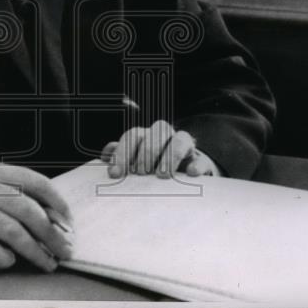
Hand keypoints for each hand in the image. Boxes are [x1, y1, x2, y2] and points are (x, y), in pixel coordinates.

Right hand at [0, 162, 73, 271]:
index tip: (69, 224)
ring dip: (35, 251)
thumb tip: (49, 218)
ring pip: (12, 231)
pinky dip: (2, 257)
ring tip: (47, 263)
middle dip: (52, 234)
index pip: (37, 183)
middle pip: (29, 211)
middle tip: (66, 251)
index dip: (58, 204)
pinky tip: (9, 262)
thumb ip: (9, 192)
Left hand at [101, 120, 217, 177]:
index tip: (115, 173)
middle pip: (156, 131)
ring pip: (180, 138)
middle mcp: (166, 137)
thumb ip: (122, 157)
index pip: (133, 136)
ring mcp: (186, 148)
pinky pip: (202, 158)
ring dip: (170, 155)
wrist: (188, 175)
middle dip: (146, 152)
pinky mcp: (202, 162)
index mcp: (146, 137)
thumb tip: (105, 156)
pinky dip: (197, 165)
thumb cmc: (155, 169)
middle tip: (141, 173)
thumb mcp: (136, 164)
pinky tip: (191, 174)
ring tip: (162, 176)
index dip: (122, 153)